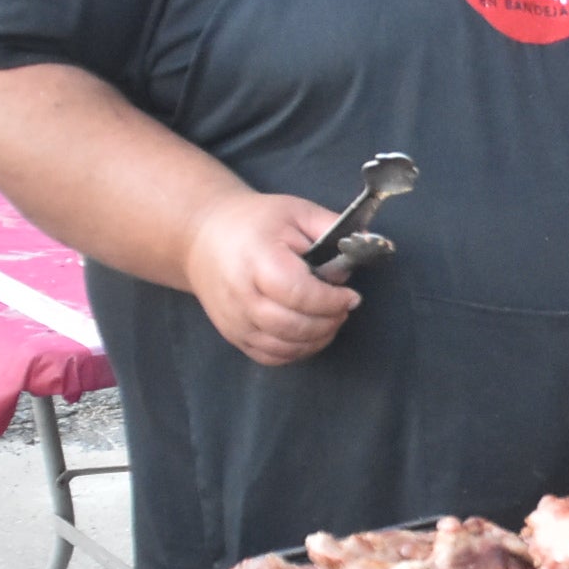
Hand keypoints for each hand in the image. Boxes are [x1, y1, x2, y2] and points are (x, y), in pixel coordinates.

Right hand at [184, 190, 359, 364]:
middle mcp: (240, 294)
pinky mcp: (233, 335)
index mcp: (257, 259)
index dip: (331, 300)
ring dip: (317, 339)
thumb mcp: (296, 211)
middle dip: (328, 321)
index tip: (351, 296)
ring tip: (330, 319)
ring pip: (283, 347)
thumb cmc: (254, 222)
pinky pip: (270, 357)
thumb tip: (365, 244)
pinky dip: (297, 351)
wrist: (202, 237)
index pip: (297, 293)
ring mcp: (234, 319)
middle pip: (291, 325)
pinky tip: (310, 333)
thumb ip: (331, 228)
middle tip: (344, 308)